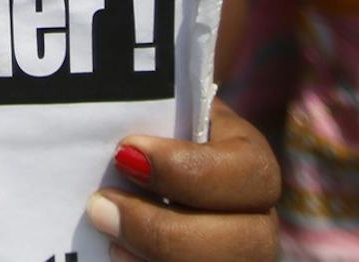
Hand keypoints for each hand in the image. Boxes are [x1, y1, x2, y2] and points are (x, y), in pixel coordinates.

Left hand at [84, 97, 278, 260]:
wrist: (158, 177)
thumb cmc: (158, 141)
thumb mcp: (166, 118)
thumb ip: (157, 115)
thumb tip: (118, 111)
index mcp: (253, 169)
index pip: (247, 174)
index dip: (187, 169)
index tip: (125, 153)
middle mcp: (258, 224)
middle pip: (243, 242)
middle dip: (163, 229)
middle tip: (101, 207)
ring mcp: (241, 260)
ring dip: (157, 259)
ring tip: (109, 239)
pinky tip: (119, 259)